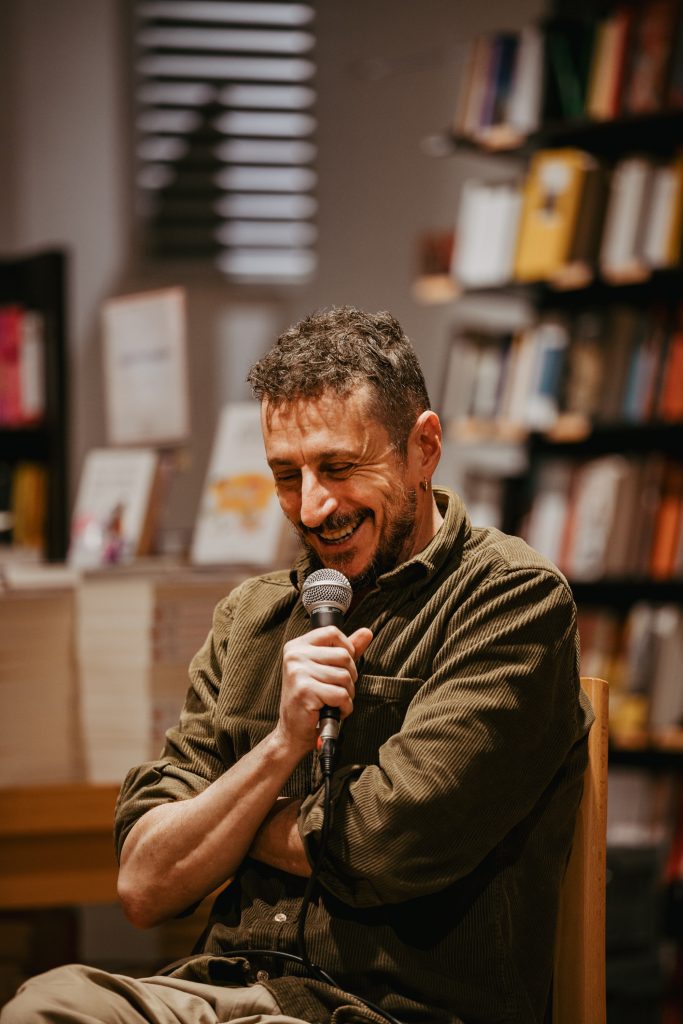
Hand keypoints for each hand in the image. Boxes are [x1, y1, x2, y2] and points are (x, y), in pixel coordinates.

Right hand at [278, 625, 372, 751]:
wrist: (293, 731)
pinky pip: (341, 694)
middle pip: (343, 655)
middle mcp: (294, 655)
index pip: (332, 632)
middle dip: (349, 677)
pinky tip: (332, 710)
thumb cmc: (311, 699)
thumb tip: (367, 632)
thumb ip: (346, 649)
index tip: (342, 666)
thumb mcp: (328, 669)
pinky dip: (344, 707)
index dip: (347, 649)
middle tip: (336, 690)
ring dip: (347, 694)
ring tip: (333, 701)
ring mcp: (298, 672)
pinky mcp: (304, 690)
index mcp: (297, 646)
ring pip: (344, 676)